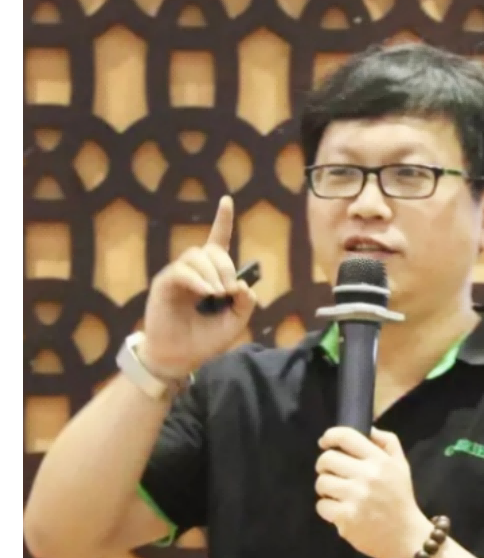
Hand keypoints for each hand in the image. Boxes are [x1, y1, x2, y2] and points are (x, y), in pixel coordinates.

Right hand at [140, 196, 255, 377]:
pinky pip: (181, 271)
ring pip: (196, 256)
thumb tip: (243, 284)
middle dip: (226, 267)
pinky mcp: (165, 284)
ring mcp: (178, 276)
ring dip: (212, 273)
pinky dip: (197, 280)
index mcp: (213, 277)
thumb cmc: (205, 340)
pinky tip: (206, 293)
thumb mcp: (235, 323)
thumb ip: (244, 303)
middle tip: (229, 291)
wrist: (180, 357)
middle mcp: (195, 272)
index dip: (222, 221)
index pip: (218, 242)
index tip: (227, 200)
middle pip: (211, 250)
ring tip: (217, 294)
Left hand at [315, 426, 431, 557]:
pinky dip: (327, 509)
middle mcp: (367, 475)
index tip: (325, 442)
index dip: (330, 436)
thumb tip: (368, 428)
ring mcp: (356, 497)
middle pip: (327, 459)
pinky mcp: (346, 518)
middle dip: (325, 466)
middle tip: (332, 473)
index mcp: (380, 460)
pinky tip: (340, 511)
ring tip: (337, 494)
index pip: (346, 436)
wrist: (406, 537)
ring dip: (325, 488)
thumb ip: (387, 442)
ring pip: (321, 482)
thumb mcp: (401, 465)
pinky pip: (322, 505)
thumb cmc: (400, 498)